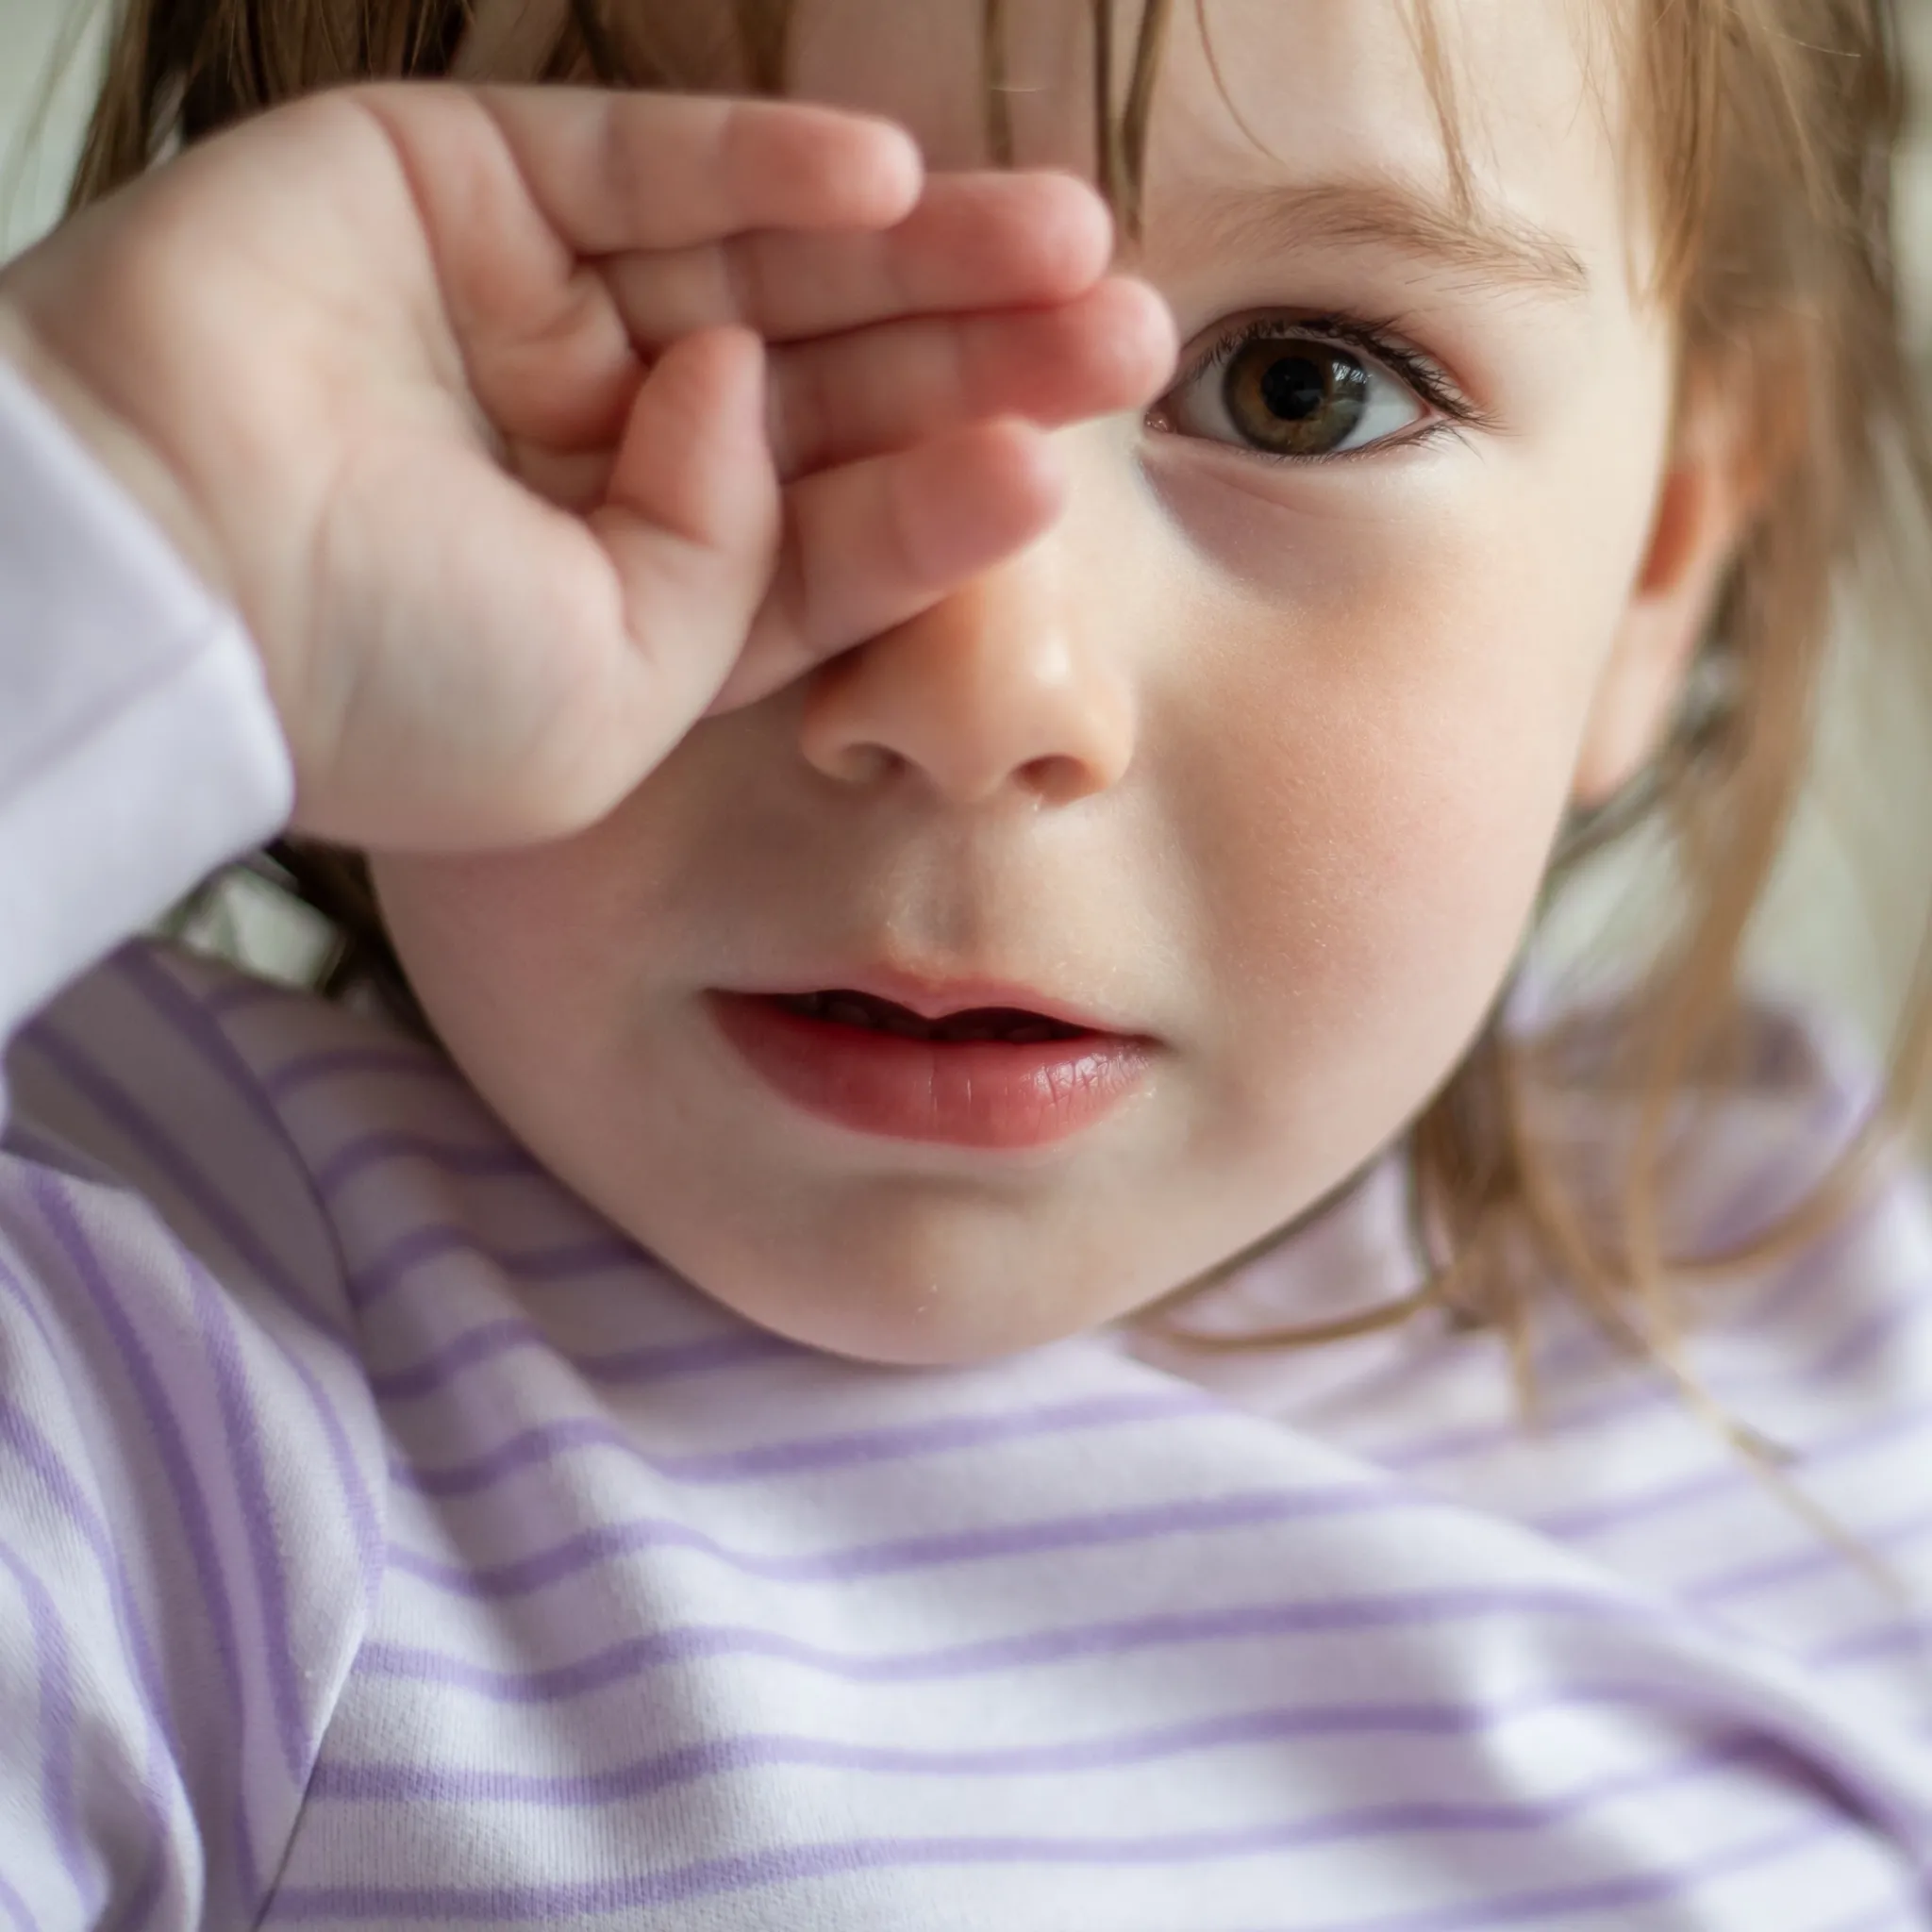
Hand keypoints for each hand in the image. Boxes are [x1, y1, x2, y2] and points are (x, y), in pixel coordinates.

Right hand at [0, 83, 1175, 850]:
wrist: (159, 589)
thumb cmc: (390, 686)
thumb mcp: (619, 696)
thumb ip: (734, 574)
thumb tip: (758, 400)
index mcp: (640, 584)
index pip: (830, 530)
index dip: (947, 496)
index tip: (1060, 472)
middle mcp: (599, 441)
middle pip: (832, 388)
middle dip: (975, 360)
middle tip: (1126, 340)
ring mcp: (532, 310)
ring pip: (765, 262)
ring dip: (919, 251)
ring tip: (1066, 242)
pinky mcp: (456, 186)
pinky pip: (638, 161)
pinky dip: (759, 163)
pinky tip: (889, 179)